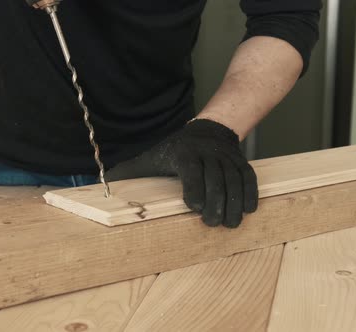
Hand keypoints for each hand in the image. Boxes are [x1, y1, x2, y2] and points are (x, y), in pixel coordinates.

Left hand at [106, 119, 257, 227]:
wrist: (209, 131)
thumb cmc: (175, 151)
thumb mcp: (152, 158)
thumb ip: (131, 172)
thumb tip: (105, 183)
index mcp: (183, 154)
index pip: (190, 169)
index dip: (194, 187)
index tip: (194, 206)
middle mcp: (207, 153)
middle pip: (215, 177)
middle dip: (216, 202)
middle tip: (213, 223)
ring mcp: (226, 157)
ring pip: (234, 179)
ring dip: (235, 203)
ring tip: (231, 223)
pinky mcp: (240, 162)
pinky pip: (248, 177)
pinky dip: (251, 193)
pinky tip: (248, 210)